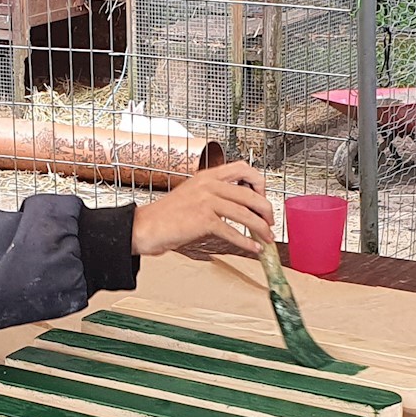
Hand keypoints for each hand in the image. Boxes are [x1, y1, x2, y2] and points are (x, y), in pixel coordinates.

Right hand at [133, 163, 273, 255]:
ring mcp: (206, 202)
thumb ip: (214, 193)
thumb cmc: (166, 215)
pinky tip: (254, 248)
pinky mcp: (204, 221)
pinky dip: (247, 242)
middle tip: (270, 221)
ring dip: (261, 228)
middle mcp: (208, 185)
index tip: (263, 197)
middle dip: (266, 209)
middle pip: (250, 193)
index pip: (243, 168)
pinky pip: (233, 232)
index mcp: (207, 175)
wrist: (145, 227)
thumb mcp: (192, 193)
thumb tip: (240, 204)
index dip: (258, 183)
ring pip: (246, 213)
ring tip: (268, 238)